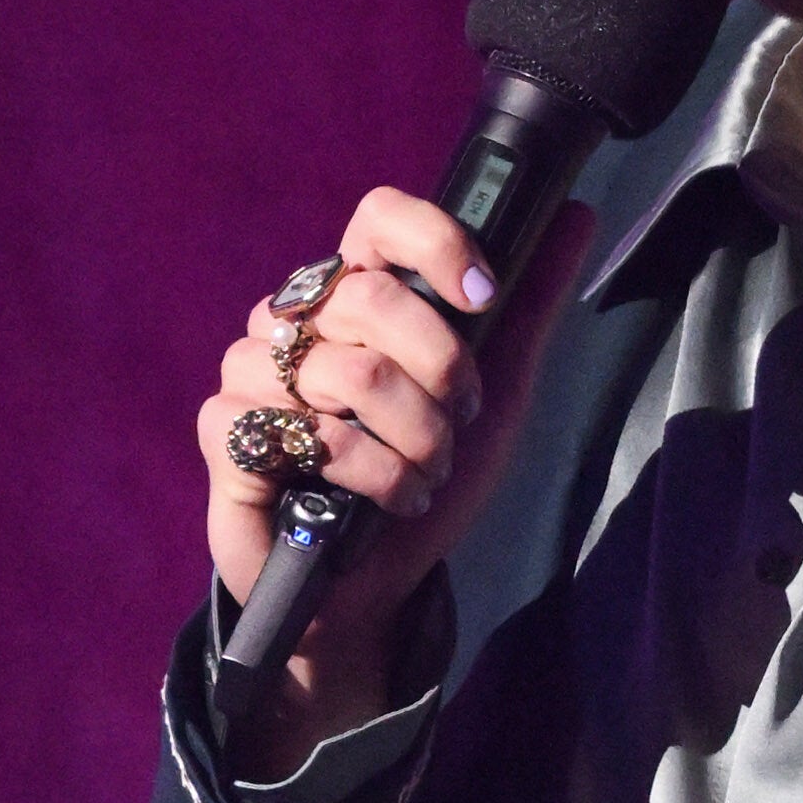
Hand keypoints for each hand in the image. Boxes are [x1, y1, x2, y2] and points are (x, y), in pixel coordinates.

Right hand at [196, 186, 589, 765]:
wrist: (372, 590)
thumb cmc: (425, 481)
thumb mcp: (497, 395)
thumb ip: (529, 306)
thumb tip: (576, 213)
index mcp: (354, 293)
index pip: (379, 220)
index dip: (436, 244)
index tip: (484, 298)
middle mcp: (295, 320)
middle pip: (374, 297)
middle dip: (443, 375)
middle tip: (457, 427)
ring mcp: (251, 372)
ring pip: (352, 373)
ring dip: (413, 440)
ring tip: (423, 477)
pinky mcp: (225, 432)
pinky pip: (307, 433)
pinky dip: (367, 477)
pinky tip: (377, 503)